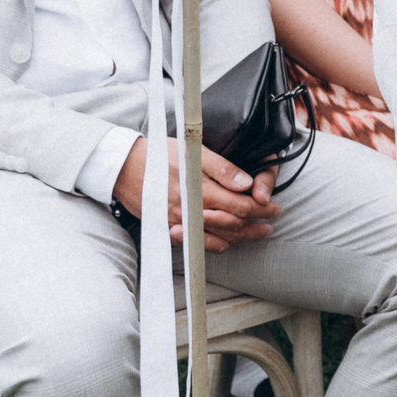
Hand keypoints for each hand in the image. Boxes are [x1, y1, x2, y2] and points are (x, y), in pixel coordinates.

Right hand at [113, 141, 281, 251]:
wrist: (121, 166)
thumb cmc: (158, 154)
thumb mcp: (192, 151)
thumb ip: (221, 168)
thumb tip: (246, 184)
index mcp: (199, 190)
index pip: (239, 206)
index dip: (261, 209)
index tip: (275, 208)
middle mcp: (190, 211)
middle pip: (232, 226)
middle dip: (256, 226)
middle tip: (272, 223)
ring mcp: (178, 224)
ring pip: (217, 239)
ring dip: (240, 239)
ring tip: (257, 234)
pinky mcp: (167, 230)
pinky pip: (195, 244)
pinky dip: (214, 245)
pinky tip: (226, 242)